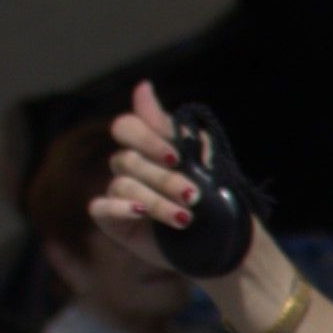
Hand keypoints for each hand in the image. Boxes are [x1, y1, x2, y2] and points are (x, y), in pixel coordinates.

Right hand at [100, 81, 292, 332]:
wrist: (231, 246)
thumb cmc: (221, 200)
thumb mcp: (201, 158)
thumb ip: (167, 126)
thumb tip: (142, 85)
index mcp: (151, 148)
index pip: (126, 127)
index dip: (145, 137)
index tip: (176, 155)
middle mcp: (131, 168)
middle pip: (127, 158)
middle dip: (164, 177)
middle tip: (195, 195)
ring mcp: (122, 195)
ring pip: (122, 184)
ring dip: (157, 199)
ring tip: (187, 217)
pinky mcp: (116, 223)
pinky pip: (100, 207)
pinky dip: (121, 207)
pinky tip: (143, 212)